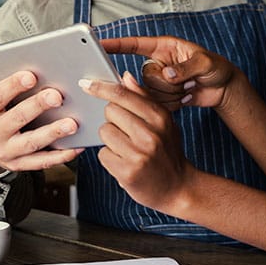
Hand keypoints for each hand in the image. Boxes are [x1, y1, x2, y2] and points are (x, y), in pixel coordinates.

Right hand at [0, 42, 83, 174]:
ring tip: (72, 122)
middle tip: (58, 95)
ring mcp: (6, 151)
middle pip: (17, 119)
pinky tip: (77, 146)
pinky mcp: (20, 164)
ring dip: (53, 134)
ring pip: (32, 143)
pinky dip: (60, 156)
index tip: (31, 75)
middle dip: (37, 107)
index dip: (12, 86)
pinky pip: (41, 162)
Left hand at [85, 71, 194, 213]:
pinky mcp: (127, 172)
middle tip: (127, 131)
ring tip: (127, 148)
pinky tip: (124, 162)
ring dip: (110, 139)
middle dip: (113, 119)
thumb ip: (143, 98)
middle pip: (110, 111)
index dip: (101, 88)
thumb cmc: (168, 151)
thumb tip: (125, 76)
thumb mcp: (163, 121)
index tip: (86, 84)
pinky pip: (103, 154)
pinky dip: (110, 158)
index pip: (123, 95)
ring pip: (104, 132)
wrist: (179, 187)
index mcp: (159, 117)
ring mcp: (139, 154)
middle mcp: (150, 134)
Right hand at [101, 35, 242, 111]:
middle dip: (166, 84)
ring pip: (149, 94)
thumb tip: (167, 75)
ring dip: (172, 95)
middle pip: (143, 77)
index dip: (117, 45)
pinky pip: (156, 105)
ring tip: (189, 87)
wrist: (223, 89)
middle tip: (187, 81)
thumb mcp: (206, 63)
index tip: (99, 44)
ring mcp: (159, 82)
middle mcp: (158, 63)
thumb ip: (186, 67)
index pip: (135, 44)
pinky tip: (187, 97)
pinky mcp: (162, 97)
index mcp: (164, 47)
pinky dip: (173, 104)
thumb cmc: (217, 67)